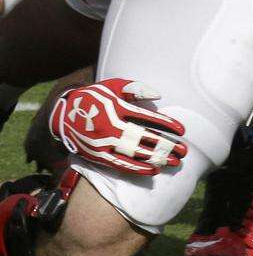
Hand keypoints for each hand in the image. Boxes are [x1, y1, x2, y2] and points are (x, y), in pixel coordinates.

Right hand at [49, 78, 186, 175]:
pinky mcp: (97, 156)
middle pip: (144, 138)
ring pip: (134, 154)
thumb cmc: (95, 96)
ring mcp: (104, 143)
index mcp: (117, 107)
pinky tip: (153, 170)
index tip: (182, 130)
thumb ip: (136, 88)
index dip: (166, 124)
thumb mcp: (113, 85)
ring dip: (156, 159)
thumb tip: (158, 96)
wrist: (64, 114)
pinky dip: (137, 168)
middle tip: (184, 152)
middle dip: (166, 145)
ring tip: (174, 163)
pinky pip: (120, 165)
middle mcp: (111, 126)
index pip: (147, 117)